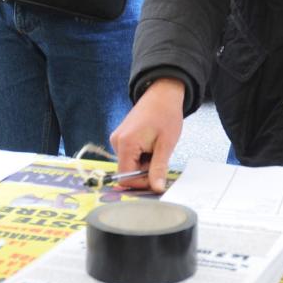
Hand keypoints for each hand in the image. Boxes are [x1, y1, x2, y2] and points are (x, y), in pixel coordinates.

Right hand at [109, 78, 185, 192]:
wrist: (162, 93)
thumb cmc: (166, 114)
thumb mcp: (166, 144)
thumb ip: (159, 168)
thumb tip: (156, 188)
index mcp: (125, 144)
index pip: (126, 177)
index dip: (142, 182)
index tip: (157, 178)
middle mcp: (116, 141)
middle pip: (127, 171)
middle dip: (145, 171)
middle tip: (160, 157)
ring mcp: (117, 139)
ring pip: (129, 164)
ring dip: (144, 163)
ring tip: (156, 148)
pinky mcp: (121, 137)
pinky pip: (129, 155)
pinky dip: (142, 156)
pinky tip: (151, 144)